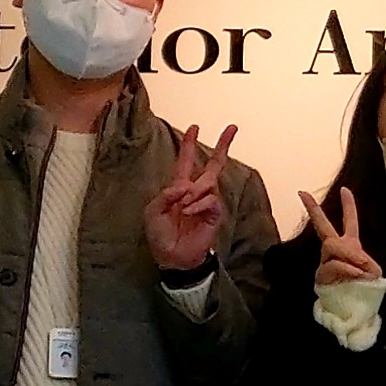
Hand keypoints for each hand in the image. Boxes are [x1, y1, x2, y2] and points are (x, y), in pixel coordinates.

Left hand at [144, 123, 235, 271]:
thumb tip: (184, 186)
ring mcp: (207, 203)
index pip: (186, 161)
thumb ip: (165, 194)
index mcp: (179, 188)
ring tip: (183, 206)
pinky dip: (198, 204)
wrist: (173, 257)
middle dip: (222, 145)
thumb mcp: (153, 211)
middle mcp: (195, 192)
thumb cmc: (160, 234)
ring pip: (209, 182)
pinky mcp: (214, 215)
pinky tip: (188, 211)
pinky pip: (211, 200)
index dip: (190, 144)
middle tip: (232, 127)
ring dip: (195, 190)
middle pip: (213, 165)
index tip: (195, 127)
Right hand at [302, 185, 383, 287]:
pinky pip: (334, 265)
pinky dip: (347, 269)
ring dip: (350, 257)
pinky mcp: (321, 276)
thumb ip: (363, 261)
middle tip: (302, 193)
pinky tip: (356, 275)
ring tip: (362, 272)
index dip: (349, 206)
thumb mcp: (372, 272)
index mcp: (350, 246)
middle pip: (324, 228)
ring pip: (333, 247)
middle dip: (314, 210)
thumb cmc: (364, 290)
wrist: (353, 312)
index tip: (345, 189)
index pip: (349, 223)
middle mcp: (334, 252)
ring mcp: (325, 263)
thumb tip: (353, 260)